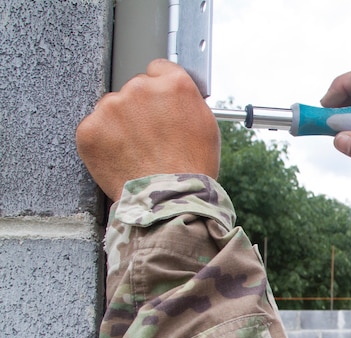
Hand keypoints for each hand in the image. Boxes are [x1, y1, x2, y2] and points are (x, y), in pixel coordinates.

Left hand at [76, 59, 219, 200]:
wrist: (169, 200)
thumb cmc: (192, 169)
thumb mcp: (205, 126)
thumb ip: (186, 101)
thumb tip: (173, 95)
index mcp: (173, 84)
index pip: (158, 69)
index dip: (160, 91)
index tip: (159, 106)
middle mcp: (141, 88)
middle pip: (134, 89)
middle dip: (140, 110)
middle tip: (151, 139)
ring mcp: (112, 107)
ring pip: (112, 109)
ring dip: (120, 125)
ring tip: (137, 153)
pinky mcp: (90, 128)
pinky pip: (94, 129)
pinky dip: (104, 143)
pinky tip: (121, 158)